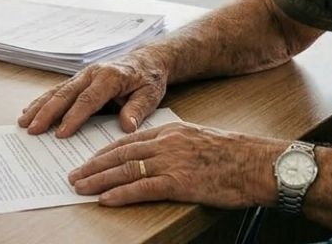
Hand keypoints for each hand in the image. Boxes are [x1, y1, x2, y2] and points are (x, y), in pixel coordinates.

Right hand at [18, 49, 168, 137]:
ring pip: (57, 91)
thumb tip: (127, 127)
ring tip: (23, 122)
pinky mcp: (78, 79)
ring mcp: (83, 75)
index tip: (61, 134)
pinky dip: (42, 101)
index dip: (74, 117)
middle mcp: (92, 74)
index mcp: (110, 77)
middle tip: (32, 129)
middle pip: (65, 94)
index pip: (88, 100)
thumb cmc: (148, 79)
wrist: (147, 60)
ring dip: (39, 106)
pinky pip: (58, 90)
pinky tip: (30, 111)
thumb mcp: (150, 95)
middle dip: (47, 112)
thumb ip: (138, 110)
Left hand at [68, 122, 282, 207]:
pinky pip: (142, 188)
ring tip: (80, 187)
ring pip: (125, 170)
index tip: (88, 160)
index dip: (104, 152)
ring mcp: (172, 162)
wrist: (258, 164)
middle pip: (120, 154)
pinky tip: (105, 199)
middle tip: (73, 175)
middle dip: (93, 165)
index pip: (128, 140)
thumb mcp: (200, 140)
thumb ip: (176, 145)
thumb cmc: (234, 156)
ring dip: (98, 179)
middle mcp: (167, 143)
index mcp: (171, 131)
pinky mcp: (179, 182)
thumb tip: (157, 156)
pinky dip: (120, 194)